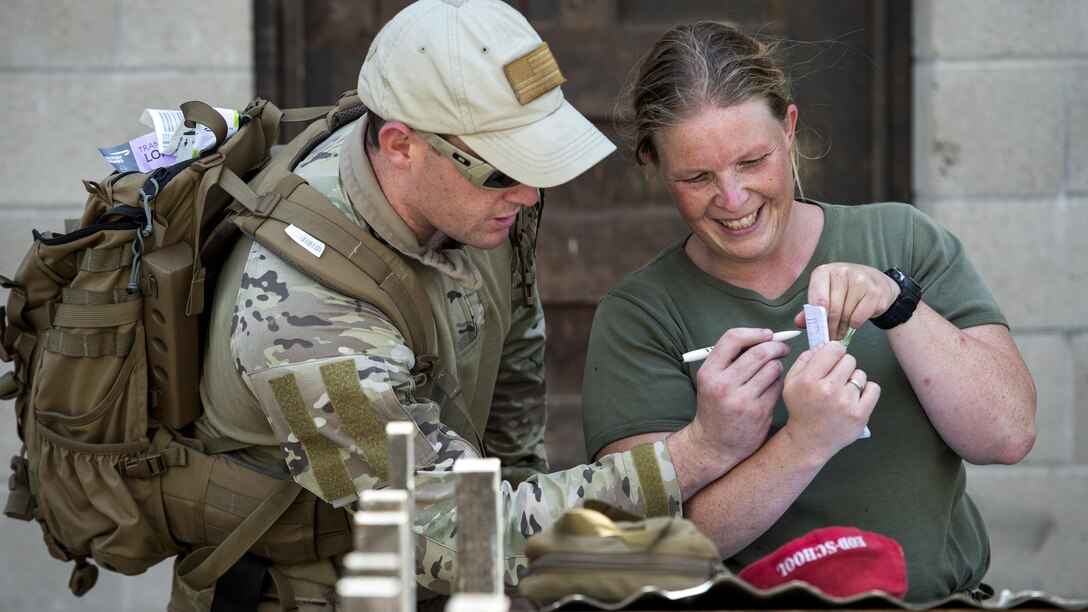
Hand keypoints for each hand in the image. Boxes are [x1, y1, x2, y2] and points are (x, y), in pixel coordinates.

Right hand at [688, 328, 789, 463]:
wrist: (714, 444)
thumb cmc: (715, 406)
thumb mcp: (710, 380)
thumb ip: (729, 359)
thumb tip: (761, 337)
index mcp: (709, 372)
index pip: (733, 338)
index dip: (755, 333)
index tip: (767, 334)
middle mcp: (723, 385)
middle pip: (759, 352)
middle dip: (776, 346)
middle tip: (781, 348)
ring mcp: (742, 401)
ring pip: (773, 368)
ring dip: (778, 365)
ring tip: (774, 370)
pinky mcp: (759, 413)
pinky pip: (778, 387)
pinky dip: (779, 383)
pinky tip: (772, 387)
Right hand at [781, 342, 879, 457]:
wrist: (809, 440)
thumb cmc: (801, 410)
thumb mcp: (790, 383)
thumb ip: (804, 360)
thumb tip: (822, 345)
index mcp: (809, 379)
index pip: (834, 349)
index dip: (834, 352)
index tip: (833, 359)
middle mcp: (828, 389)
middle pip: (849, 359)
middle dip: (843, 367)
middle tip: (835, 380)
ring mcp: (846, 402)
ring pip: (860, 374)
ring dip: (854, 380)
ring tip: (842, 393)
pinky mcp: (860, 413)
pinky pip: (874, 388)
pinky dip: (867, 391)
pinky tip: (855, 398)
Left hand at [793, 263, 899, 339]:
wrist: (878, 283)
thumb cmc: (846, 290)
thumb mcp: (826, 295)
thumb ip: (811, 309)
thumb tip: (799, 322)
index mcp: (824, 271)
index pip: (817, 299)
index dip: (817, 318)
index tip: (819, 328)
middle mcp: (841, 272)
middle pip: (832, 310)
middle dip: (830, 327)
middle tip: (830, 336)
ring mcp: (860, 280)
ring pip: (845, 315)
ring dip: (842, 327)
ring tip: (842, 327)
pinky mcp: (874, 292)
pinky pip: (858, 318)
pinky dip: (855, 324)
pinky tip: (855, 319)